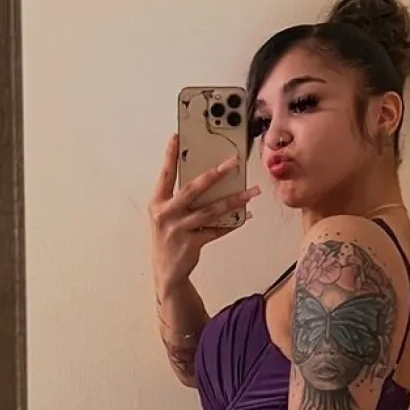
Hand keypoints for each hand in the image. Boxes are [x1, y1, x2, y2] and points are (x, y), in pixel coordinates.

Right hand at [148, 134, 259, 297]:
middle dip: (216, 174)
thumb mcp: (165, 216)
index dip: (171, 156)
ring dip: (234, 199)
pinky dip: (232, 223)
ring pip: (211, 210)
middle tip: (233, 162)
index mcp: (157, 203)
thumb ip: (178, 199)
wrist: (166, 272)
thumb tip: (206, 180)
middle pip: (194, 189)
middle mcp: (166, 214)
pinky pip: (216, 230)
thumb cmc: (168, 239)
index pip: (166, 175)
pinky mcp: (192, 244)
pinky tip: (244, 215)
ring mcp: (179, 230)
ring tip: (252, 191)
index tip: (177, 137)